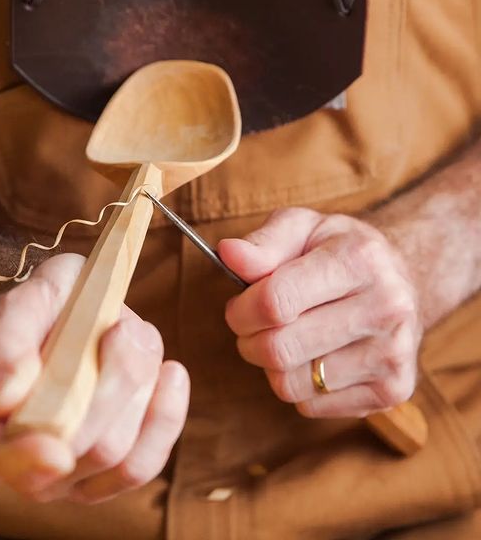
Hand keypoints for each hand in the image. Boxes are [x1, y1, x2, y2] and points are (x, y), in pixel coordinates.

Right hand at [0, 254, 189, 503]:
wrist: (78, 315)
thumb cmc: (47, 306)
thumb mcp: (26, 297)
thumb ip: (6, 338)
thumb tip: (2, 398)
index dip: (21, 457)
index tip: (54, 449)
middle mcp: (3, 454)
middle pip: (61, 456)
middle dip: (106, 393)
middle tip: (123, 329)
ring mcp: (53, 473)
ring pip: (109, 453)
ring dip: (135, 383)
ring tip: (129, 335)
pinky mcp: (99, 477)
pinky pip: (140, 464)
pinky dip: (164, 414)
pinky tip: (170, 374)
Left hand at [218, 208, 420, 418]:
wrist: (405, 281)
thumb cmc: (339, 252)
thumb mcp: (302, 227)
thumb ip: (263, 243)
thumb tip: (228, 254)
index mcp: (359, 259)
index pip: (276, 301)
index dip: (241, 310)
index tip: (237, 306)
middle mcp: (385, 308)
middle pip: (279, 349)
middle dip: (249, 339)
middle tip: (253, 326)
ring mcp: (393, 354)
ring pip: (291, 383)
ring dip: (272, 365)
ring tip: (285, 337)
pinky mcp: (393, 390)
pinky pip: (311, 406)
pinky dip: (298, 385)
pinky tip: (312, 357)